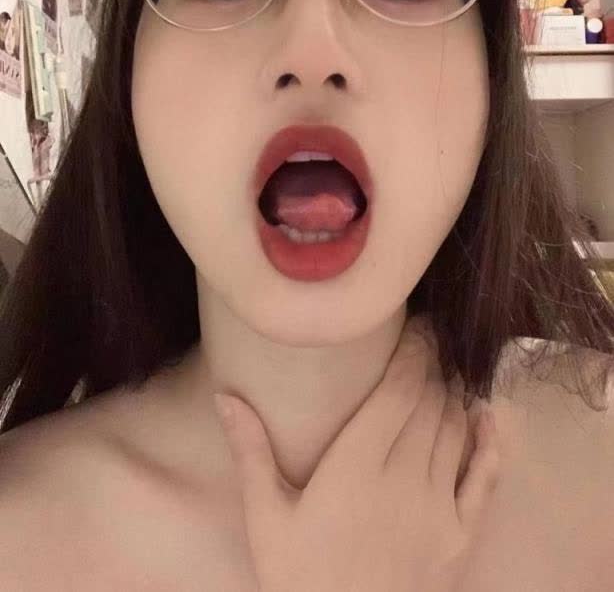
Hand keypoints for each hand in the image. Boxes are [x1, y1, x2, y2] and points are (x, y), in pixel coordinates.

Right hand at [213, 323, 499, 591]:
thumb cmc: (298, 578)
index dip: (414, 351)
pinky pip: (484, 477)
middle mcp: (404, 478)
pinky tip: (487, 414)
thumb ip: (251, 453)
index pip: (398, 391)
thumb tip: (226, 396)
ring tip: (447, 368)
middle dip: (433, 362)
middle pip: (429, 401)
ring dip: (453, 392)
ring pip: (454, 429)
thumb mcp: (266, 519)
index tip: (417, 324)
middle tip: (431, 336)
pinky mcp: (460, 536)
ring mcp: (438, 507)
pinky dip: (489, 440)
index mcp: (356, 467)